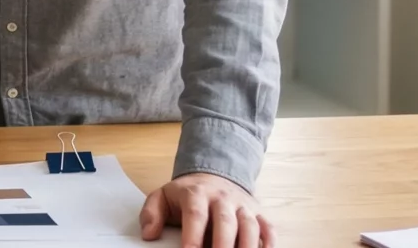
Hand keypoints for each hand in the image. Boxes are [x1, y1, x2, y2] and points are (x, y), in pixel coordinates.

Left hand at [141, 173, 272, 247]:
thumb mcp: (162, 197)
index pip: (196, 215)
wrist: (214, 175)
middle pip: (226, 222)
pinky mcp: (258, 213)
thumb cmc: (187, 194)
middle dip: (222, 244)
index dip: (193, 236)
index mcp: (196, 194)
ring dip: (247, 246)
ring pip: (249, 225)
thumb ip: (151, 214)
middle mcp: (222, 198)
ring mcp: (242, 206)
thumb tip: (148, 234)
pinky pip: (268, 228)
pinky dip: (268, 242)